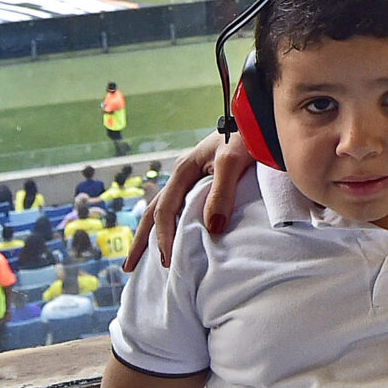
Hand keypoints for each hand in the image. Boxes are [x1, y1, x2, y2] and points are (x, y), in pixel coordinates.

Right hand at [125, 132, 249, 268]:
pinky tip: (172, 236)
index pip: (165, 210)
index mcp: (184, 169)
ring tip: (143, 257)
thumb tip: (212, 228)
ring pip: (164, 209)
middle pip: (154, 211)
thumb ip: (222, 192)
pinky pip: (179, 207)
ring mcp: (190, 178)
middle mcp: (182, 174)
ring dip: (152, 233)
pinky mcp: (202, 181)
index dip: (163, 236)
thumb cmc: (246, 137)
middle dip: (141, 240)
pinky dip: (170, 224)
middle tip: (130, 267)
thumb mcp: (233, 161)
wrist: (258, 119)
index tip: (167, 259)